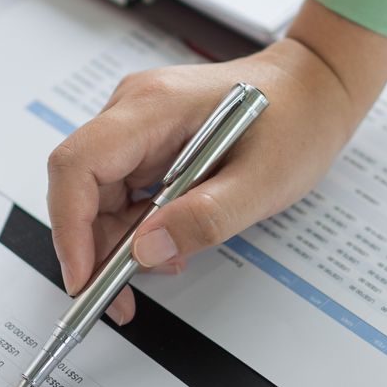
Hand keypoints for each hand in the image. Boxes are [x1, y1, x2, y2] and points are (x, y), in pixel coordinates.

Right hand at [46, 0, 386, 322]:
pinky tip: (169, 242)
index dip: (70, 228)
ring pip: (100, 195)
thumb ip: (205, 219)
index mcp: (154, 107)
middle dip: (94, 248)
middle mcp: (135, 109)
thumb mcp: (262, 182)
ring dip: (120, 241)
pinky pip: (124, 190)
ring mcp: (139, 123)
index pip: (78, 165)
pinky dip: (138, 226)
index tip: (84, 278)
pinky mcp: (150, 140)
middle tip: (119, 298)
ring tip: (164, 265)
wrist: (316, 88)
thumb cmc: (298, 120)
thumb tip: (146, 251)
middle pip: (83, 186)